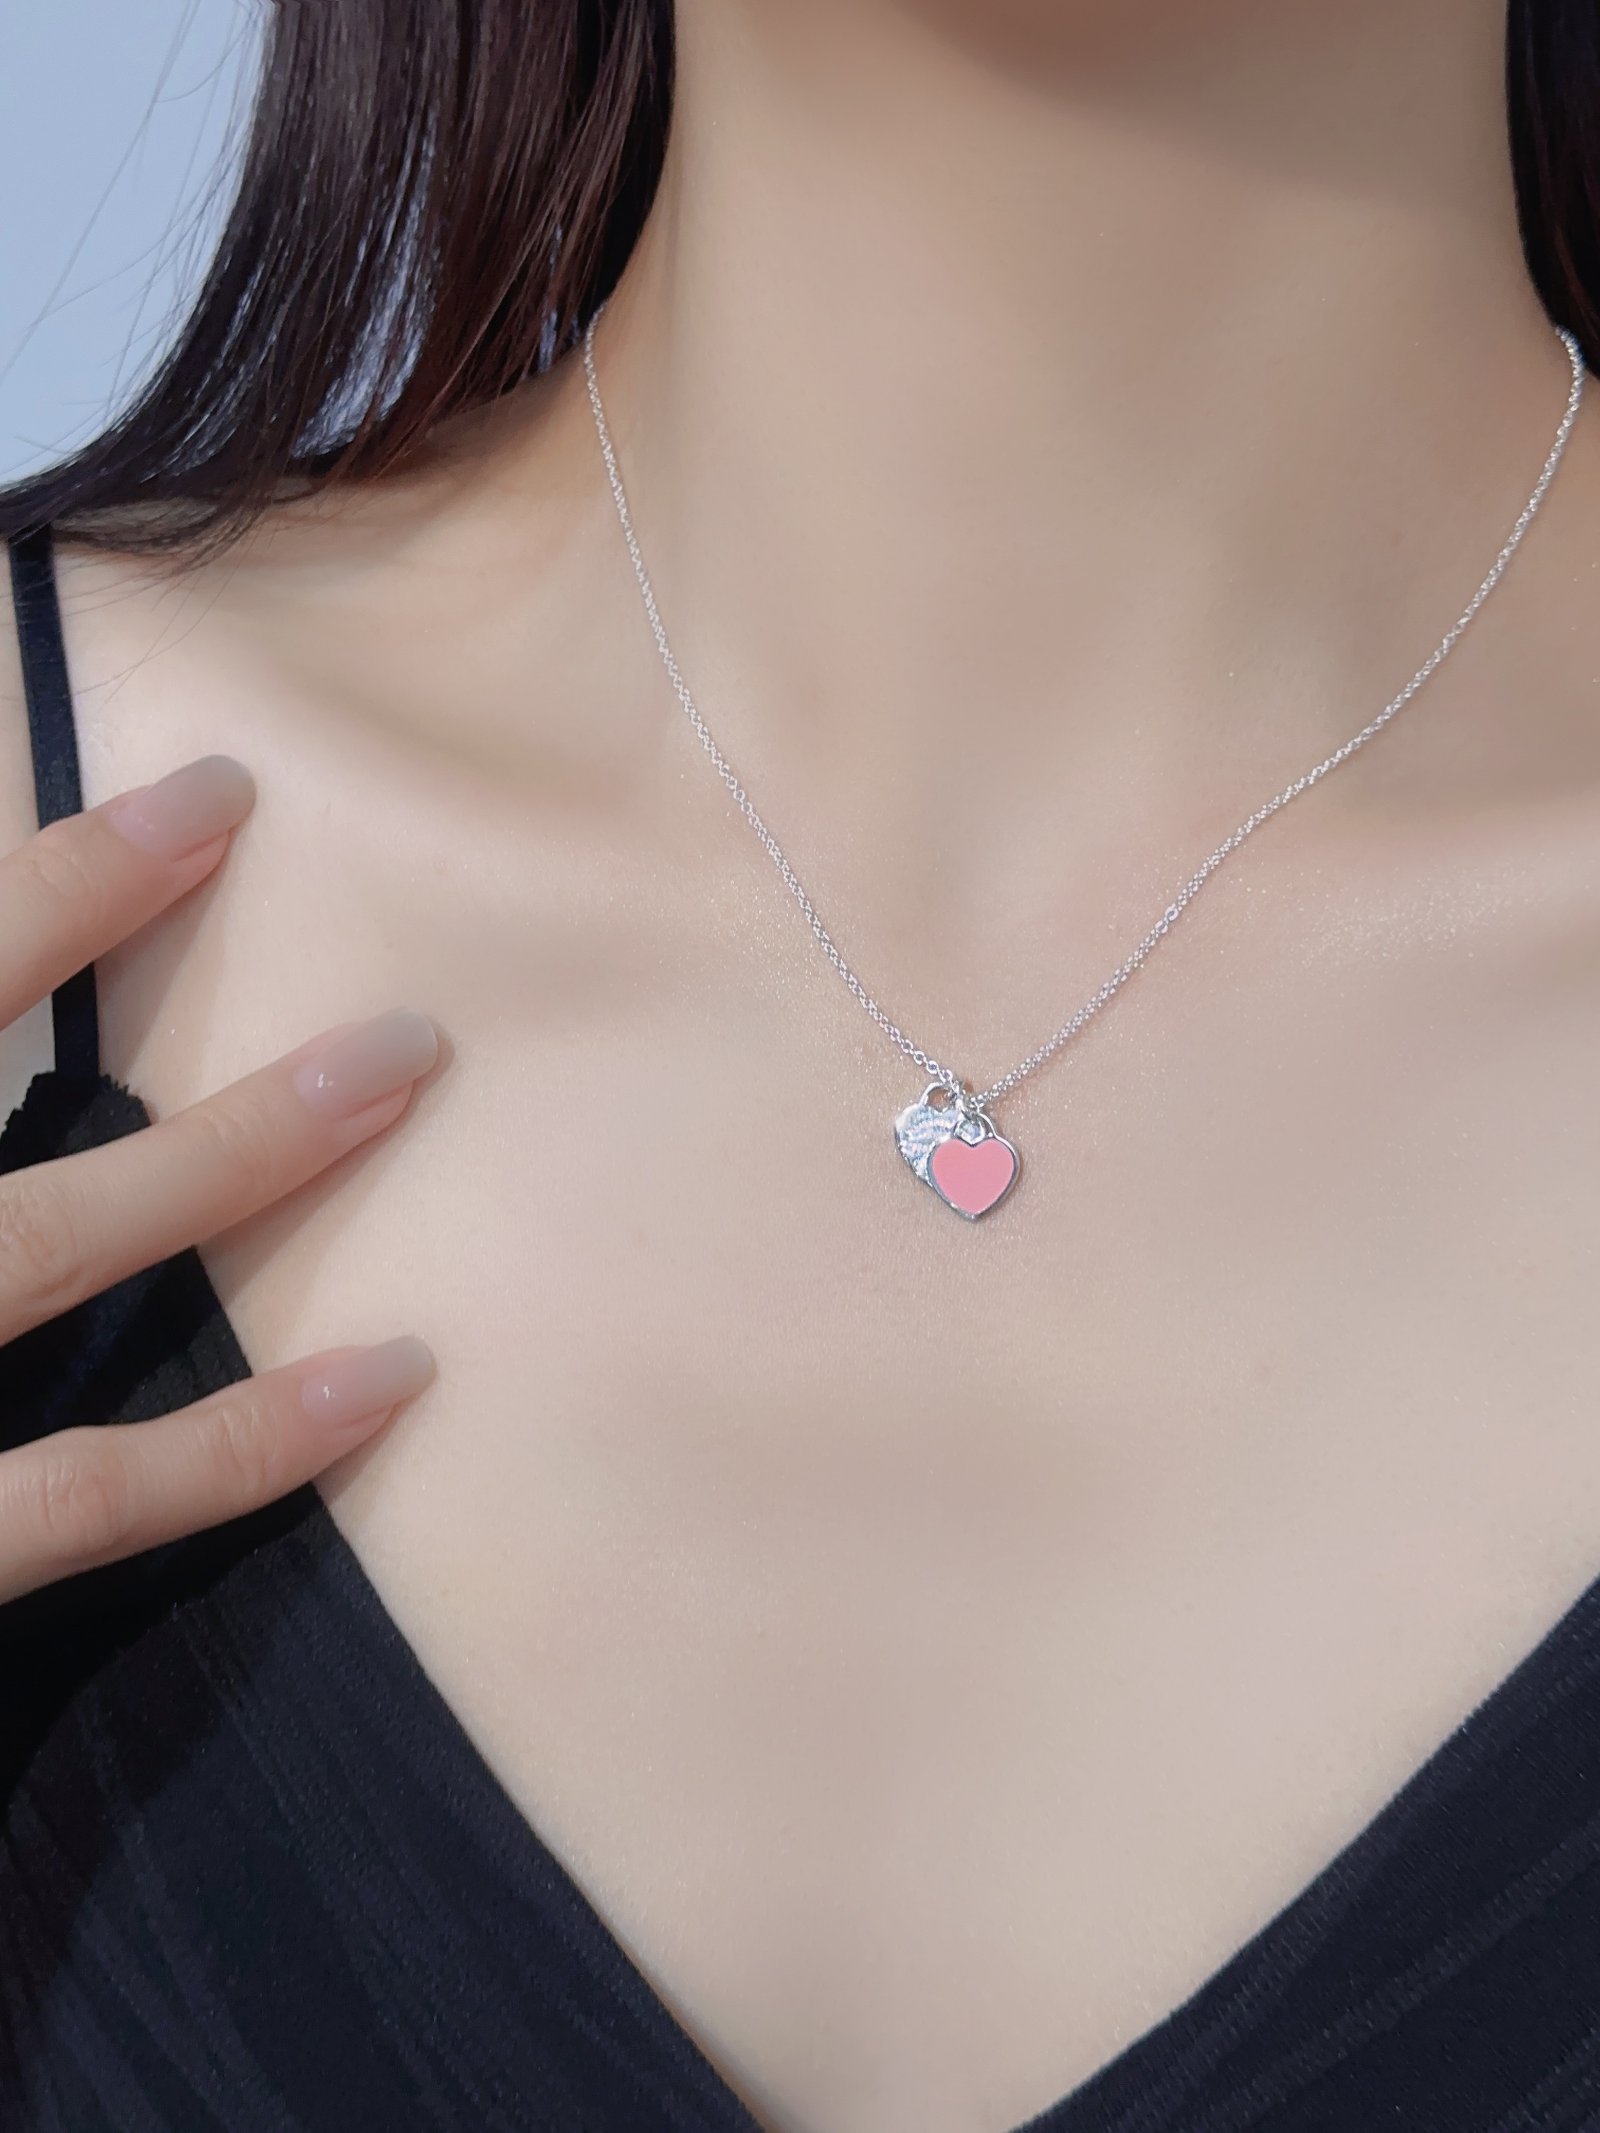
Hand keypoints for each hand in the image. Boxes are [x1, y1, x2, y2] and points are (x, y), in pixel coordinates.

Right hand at [0, 754, 437, 1604]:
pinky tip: (387, 1378)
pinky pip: (78, 1495)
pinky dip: (240, 1442)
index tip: (195, 803)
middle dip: (110, 931)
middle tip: (256, 818)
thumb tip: (12, 999)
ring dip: (235, 1147)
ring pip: (46, 1242)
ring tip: (398, 1063)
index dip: (50, 885)